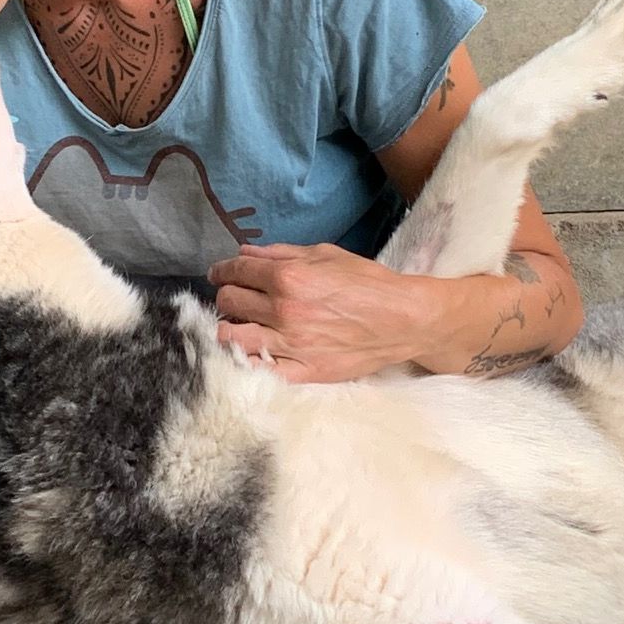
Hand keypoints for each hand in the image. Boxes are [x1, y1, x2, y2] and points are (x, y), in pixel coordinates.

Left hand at [207, 243, 436, 383]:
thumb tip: (246, 253)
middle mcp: (283, 310)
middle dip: (226, 296)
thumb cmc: (368, 282)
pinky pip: (259, 370)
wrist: (403, 319)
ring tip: (240, 325)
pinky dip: (247, 361)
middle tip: (234, 298)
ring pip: (231, 337)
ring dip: (228, 328)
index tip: (219, 274)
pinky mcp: (303, 370)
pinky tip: (252, 353)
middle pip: (228, 303)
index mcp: (289, 277)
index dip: (222, 271)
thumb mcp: (326, 255)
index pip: (236, 272)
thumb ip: (282, 252)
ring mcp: (291, 343)